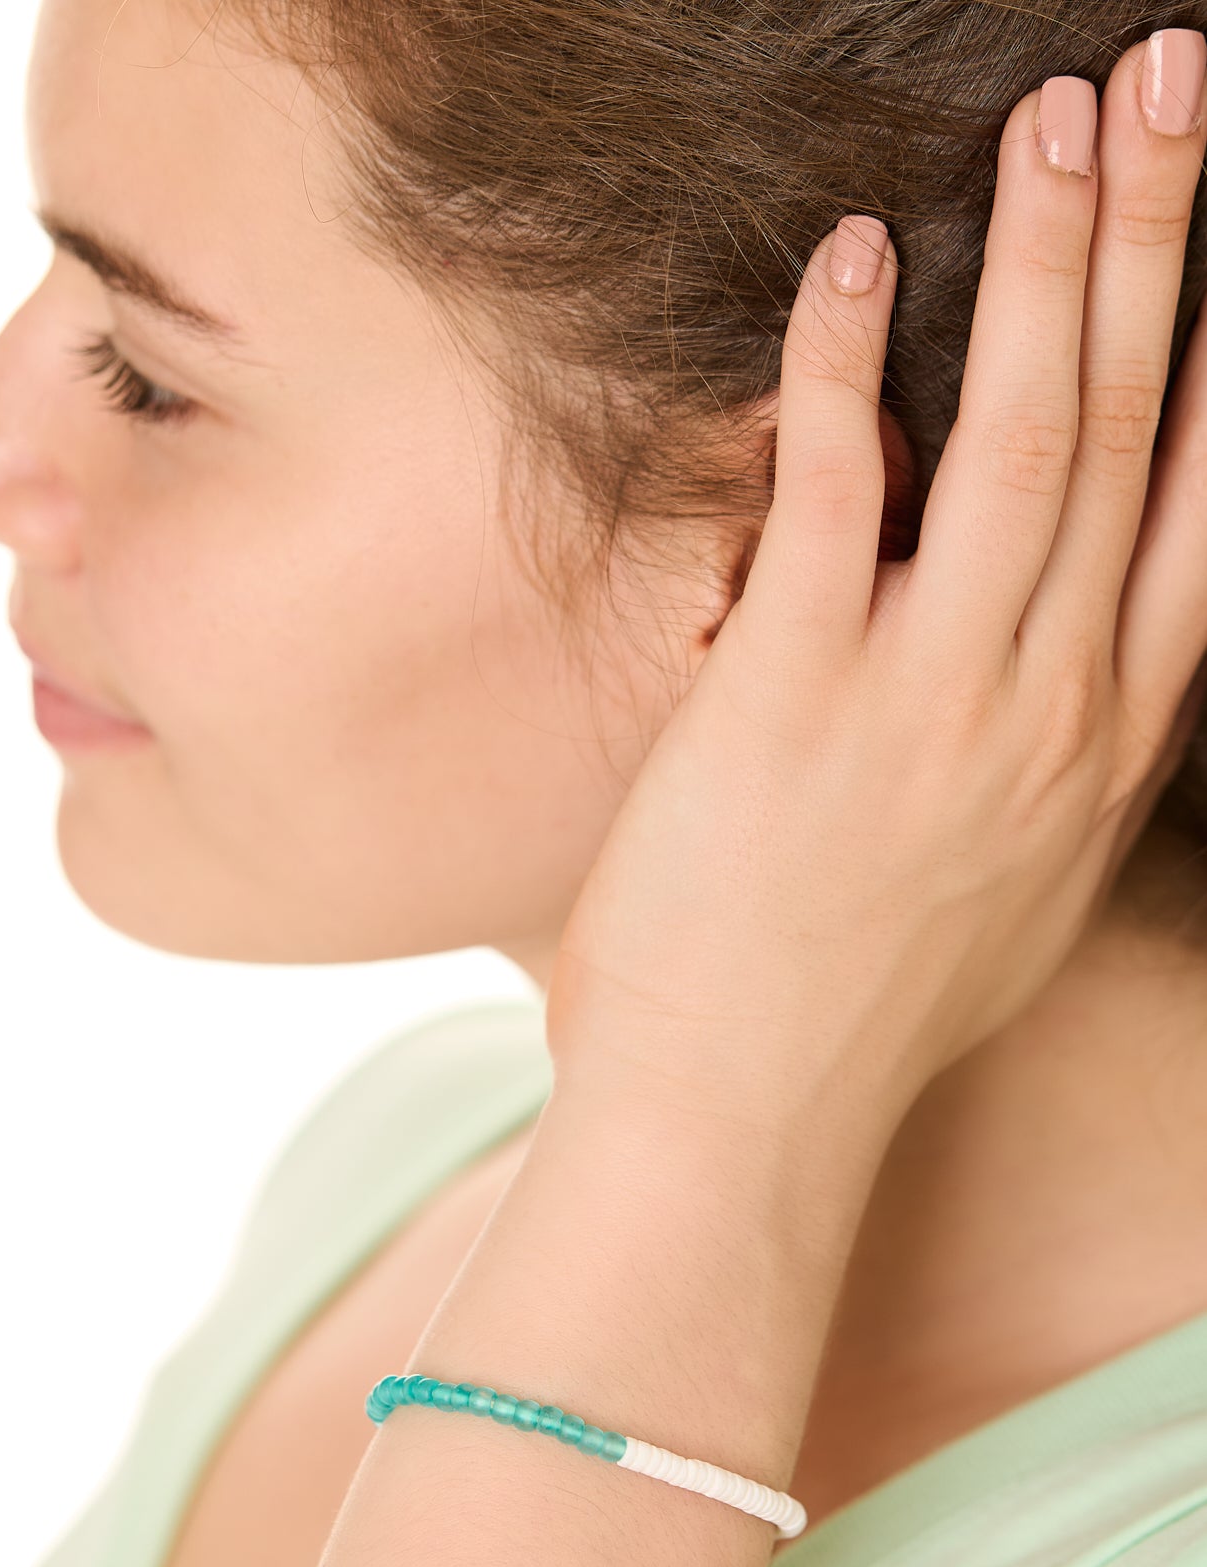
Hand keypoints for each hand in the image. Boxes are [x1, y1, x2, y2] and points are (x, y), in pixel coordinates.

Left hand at [547, 38, 1206, 1141]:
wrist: (746, 1122)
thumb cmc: (852, 1015)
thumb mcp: (1001, 893)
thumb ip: (1041, 771)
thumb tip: (1043, 688)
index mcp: (1101, 750)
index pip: (1205, 521)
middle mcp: (1051, 708)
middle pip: (1141, 435)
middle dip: (1167, 245)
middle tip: (1178, 88)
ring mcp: (934, 699)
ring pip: (1030, 436)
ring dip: (1051, 261)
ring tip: (1065, 114)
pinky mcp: (800, 693)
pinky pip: (841, 490)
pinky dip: (847, 367)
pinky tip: (851, 258)